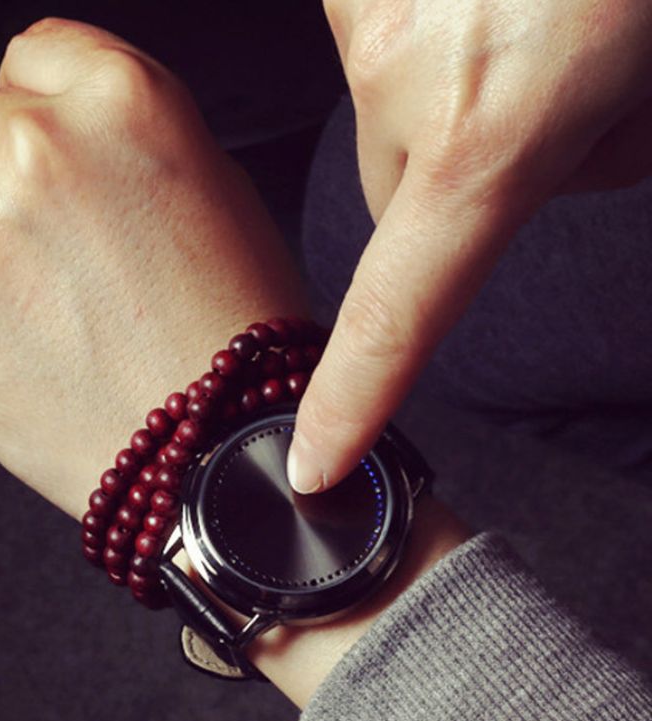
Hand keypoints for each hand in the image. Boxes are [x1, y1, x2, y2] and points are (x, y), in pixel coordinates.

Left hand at [0, 18, 305, 517]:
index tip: (66, 157)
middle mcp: (41, 152)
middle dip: (23, 185)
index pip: (36, 54)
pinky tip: (23, 341)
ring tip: (57, 310)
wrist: (212, 454)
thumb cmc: (231, 337)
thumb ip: (125, 142)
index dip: (54, 112)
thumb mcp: (216, 197)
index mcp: (125, 106)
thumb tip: (66, 131)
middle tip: (78, 259)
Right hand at [287, 0, 651, 492]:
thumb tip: (534, 174)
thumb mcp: (644, 82)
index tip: (319, 457)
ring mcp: (370, 15)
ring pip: (390, 116)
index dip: (355, 396)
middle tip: (520, 107)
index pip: (400, 308)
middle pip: (396, 196)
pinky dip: (425, 39)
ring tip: (516, 23)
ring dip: (447, 97)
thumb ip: (588, 156)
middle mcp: (408, 79)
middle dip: (452, 178)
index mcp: (492, 129)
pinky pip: (381, 47)